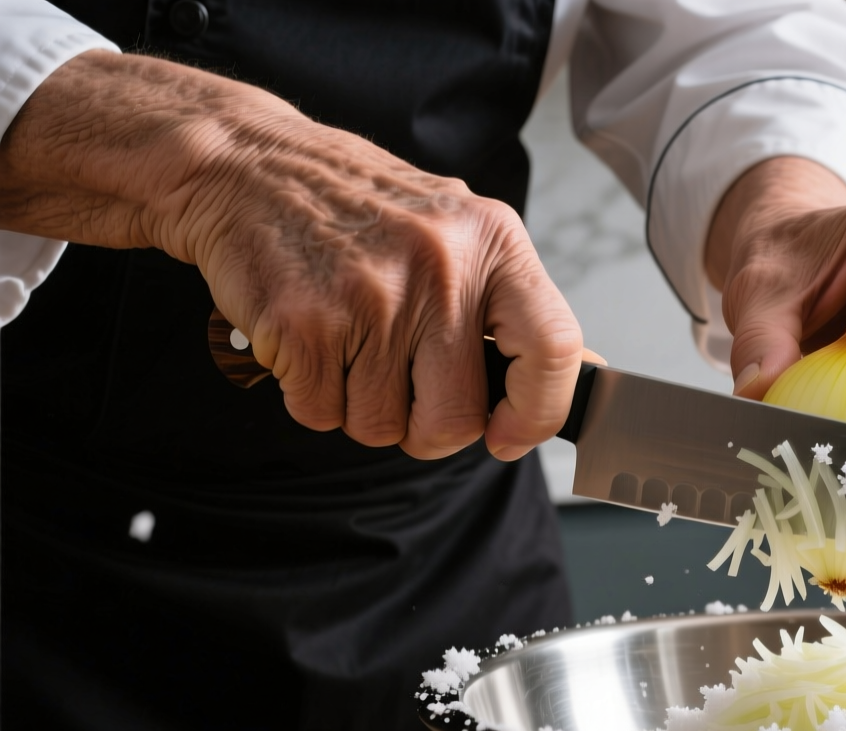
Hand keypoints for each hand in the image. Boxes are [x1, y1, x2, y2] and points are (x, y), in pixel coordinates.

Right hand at [0, 51, 583, 460]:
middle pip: (456, 420)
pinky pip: (321, 415)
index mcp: (493, 241)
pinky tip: (310, 340)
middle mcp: (440, 268)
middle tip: (403, 387)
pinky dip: (312, 396)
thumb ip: (511, 305)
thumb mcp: (457, 231)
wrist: (249, 165)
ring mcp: (369, 297)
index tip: (509, 434)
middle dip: (426, 428)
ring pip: (382, 427)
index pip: (553, 348)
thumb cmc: (360, 208)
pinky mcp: (302, 324)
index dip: (537, 413)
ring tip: (348, 341)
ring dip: (360, 406)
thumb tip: (581, 370)